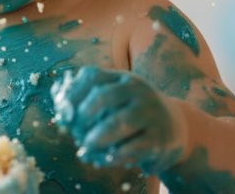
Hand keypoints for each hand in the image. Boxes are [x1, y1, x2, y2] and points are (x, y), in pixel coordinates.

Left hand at [50, 66, 186, 173]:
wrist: (175, 126)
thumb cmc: (130, 112)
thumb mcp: (113, 99)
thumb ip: (84, 100)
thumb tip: (59, 108)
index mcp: (121, 78)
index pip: (92, 76)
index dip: (72, 93)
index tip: (61, 112)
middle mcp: (138, 90)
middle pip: (104, 97)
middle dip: (83, 116)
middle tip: (74, 132)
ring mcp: (151, 113)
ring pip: (120, 122)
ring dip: (97, 136)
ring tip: (85, 146)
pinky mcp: (160, 139)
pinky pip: (133, 147)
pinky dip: (114, 155)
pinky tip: (104, 158)